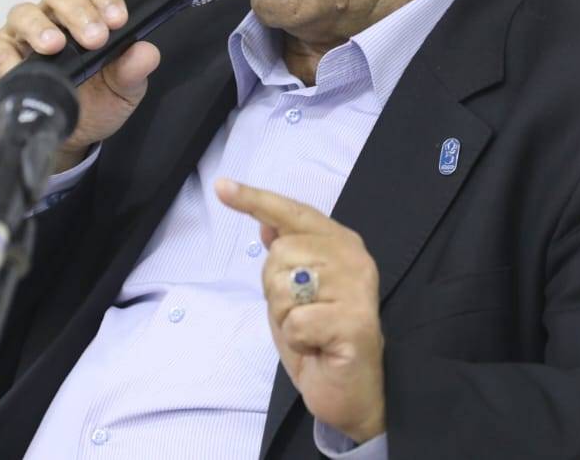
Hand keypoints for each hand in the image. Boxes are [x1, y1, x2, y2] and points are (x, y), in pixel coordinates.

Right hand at [0, 0, 160, 169]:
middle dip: (78, 12)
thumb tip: (146, 52)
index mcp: (86, 15)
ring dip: (40, 27)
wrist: (70, 138)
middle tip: (95, 38)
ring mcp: (22, 35)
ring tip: (55, 46)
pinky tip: (19, 68)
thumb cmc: (95, 104)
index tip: (118, 20)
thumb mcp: (122, 91)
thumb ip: (134, 71)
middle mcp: (52, 18)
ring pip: (24, 12)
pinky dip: (5, 56)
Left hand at [215, 179, 385, 443]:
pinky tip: (318, 348)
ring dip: (286, 317)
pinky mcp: (355, 321)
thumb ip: (286, 259)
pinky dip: (297, 340)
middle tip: (302, 314)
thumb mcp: (292, 295)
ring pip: (284, 286)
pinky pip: (296, 322)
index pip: (293, 213)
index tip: (222, 187)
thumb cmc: (320, 340)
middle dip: (276, 290)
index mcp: (340, 243)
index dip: (255, 199)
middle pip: (280, 253)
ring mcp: (357, 288)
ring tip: (311, 331)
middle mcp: (354, 257)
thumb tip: (266, 225)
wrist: (350, 392)